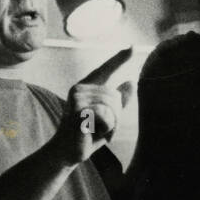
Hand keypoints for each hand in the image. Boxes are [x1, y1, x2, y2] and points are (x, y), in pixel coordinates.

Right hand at [51, 48, 133, 165]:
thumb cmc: (87, 135)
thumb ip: (118, 101)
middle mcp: (79, 88)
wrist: (67, 153)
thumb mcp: (107, 118)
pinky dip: (105, 128)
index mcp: (86, 87)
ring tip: (95, 130)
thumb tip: (131, 82)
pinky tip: (91, 132)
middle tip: (102, 128)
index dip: (120, 58)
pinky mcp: (77, 110)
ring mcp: (76, 98)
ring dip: (110, 124)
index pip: (106, 69)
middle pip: (115, 95)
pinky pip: (104, 114)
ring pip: (111, 106)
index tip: (132, 46)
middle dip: (116, 116)